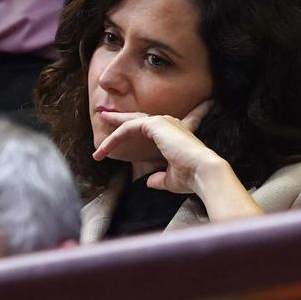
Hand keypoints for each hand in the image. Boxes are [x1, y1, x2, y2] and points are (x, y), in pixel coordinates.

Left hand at [92, 101, 215, 192]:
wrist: (203, 172)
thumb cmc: (191, 177)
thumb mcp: (171, 180)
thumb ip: (159, 178)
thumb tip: (149, 182)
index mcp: (176, 133)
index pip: (155, 126)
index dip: (139, 125)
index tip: (129, 124)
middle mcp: (170, 123)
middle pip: (138, 120)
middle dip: (120, 120)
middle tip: (104, 117)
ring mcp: (163, 121)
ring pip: (130, 123)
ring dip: (112, 134)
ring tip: (97, 144)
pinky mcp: (155, 124)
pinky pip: (127, 128)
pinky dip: (114, 138)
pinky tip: (103, 150)